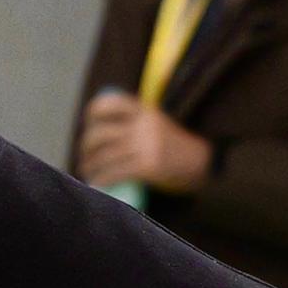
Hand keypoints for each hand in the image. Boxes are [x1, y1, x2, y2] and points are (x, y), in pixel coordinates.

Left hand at [75, 93, 212, 195]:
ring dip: (90, 166)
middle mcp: (144, 125)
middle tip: (84, 156)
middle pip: (100, 133)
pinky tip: (96, 184)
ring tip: (87, 171)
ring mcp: (146, 145)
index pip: (111, 103)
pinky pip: (114, 173)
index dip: (93, 112)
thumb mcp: (157, 123)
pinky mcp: (147, 166)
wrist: (203, 163)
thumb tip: (99, 132)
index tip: (88, 124)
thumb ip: (134, 122)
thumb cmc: (174, 146)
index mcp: (145, 110)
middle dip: (86, 147)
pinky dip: (100, 180)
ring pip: (104, 156)